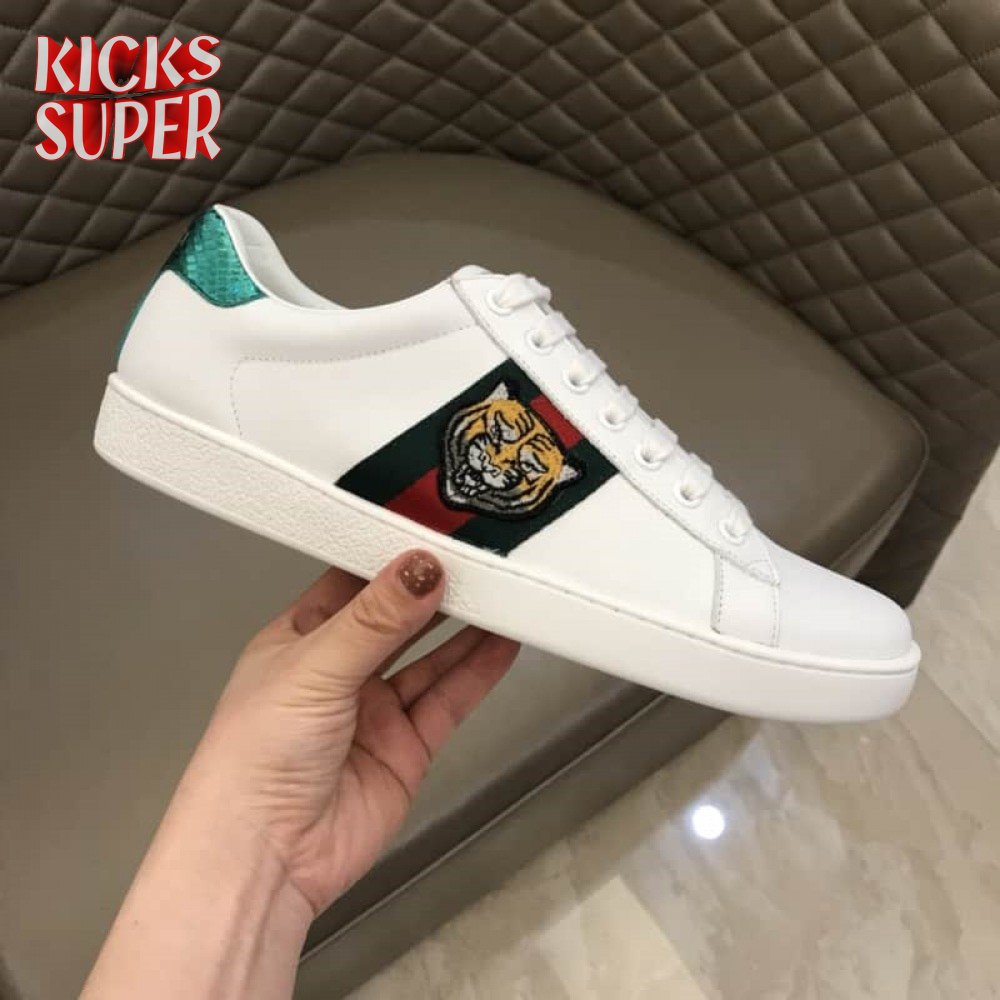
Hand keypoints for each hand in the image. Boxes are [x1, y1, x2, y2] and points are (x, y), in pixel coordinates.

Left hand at [187, 549, 518, 914]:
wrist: (264, 858)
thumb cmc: (257, 755)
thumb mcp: (314, 668)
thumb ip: (375, 618)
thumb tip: (423, 566)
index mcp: (300, 638)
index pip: (352, 582)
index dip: (391, 556)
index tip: (435, 526)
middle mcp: (338, 670)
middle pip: (398, 619)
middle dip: (435, 590)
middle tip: (481, 558)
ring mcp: (375, 710)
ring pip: (430, 658)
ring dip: (466, 628)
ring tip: (505, 592)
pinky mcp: (406, 746)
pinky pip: (448, 699)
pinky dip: (477, 671)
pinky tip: (503, 642)